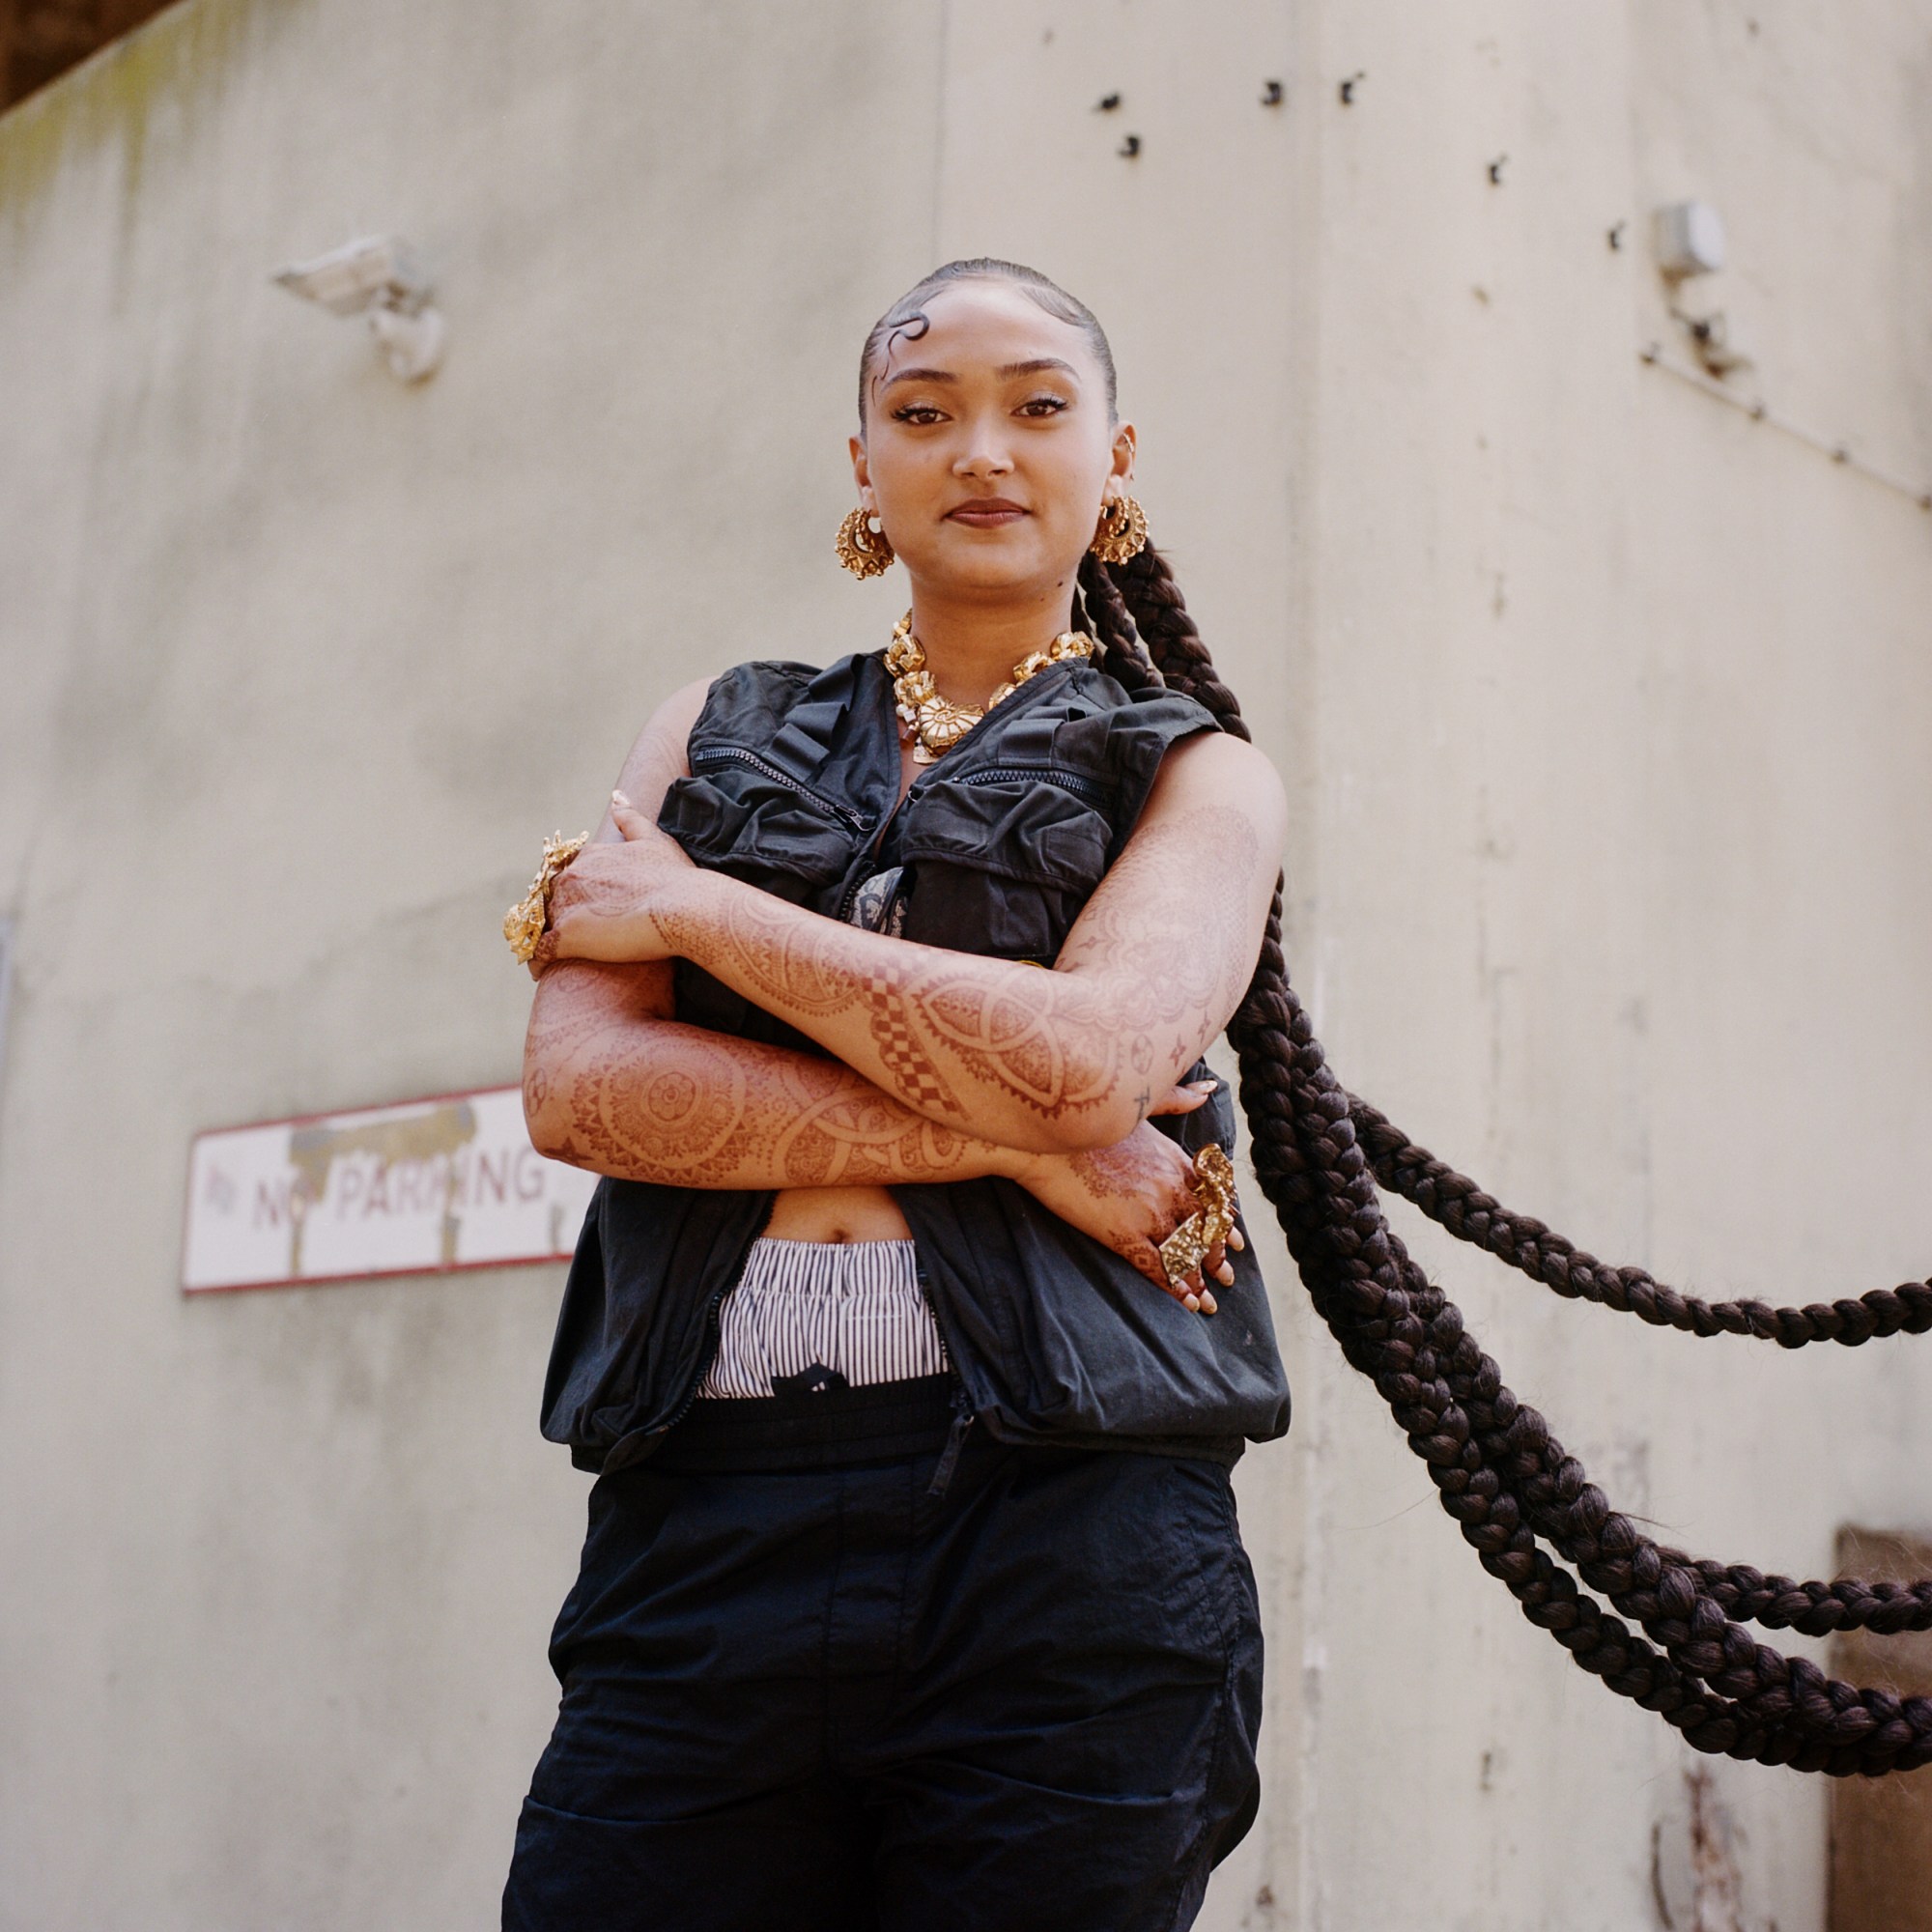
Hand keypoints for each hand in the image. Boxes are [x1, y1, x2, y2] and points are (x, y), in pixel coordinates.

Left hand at [539, 790, 699, 969]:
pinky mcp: (567, 937)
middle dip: (554, 913)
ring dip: (544, 937)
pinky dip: (536, 962)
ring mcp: (567, 906)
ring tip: (554, 956)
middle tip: (572, 934)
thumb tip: (616, 796)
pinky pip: (539, 952)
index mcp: (589, 856)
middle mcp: (571, 877)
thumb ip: (630, 817)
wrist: (687, 908)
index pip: (565, 873)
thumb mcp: (654, 839)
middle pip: (549, 897)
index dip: (572, 891)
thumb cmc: (676, 878)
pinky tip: (543, 971)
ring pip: (541, 924)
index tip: (583, 905)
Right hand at [1009, 1090, 1245, 1314]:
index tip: (1236, 1239)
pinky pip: (1159, 1268)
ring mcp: (1149, 1213)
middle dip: (1217, 1257)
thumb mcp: (1139, 1105)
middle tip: (1226, 1277)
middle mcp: (1170, 1188)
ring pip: (1186, 1254)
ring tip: (1209, 1301)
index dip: (1225, 1222)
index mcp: (1174, 1160)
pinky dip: (1176, 1289)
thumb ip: (1177, 1099)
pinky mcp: (1123, 1234)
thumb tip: (1209, 1089)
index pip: (1213, 1198)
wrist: (1046, 1138)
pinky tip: (1186, 1303)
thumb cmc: (1087, 1119)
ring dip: (1201, 1281)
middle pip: (1205, 1230)